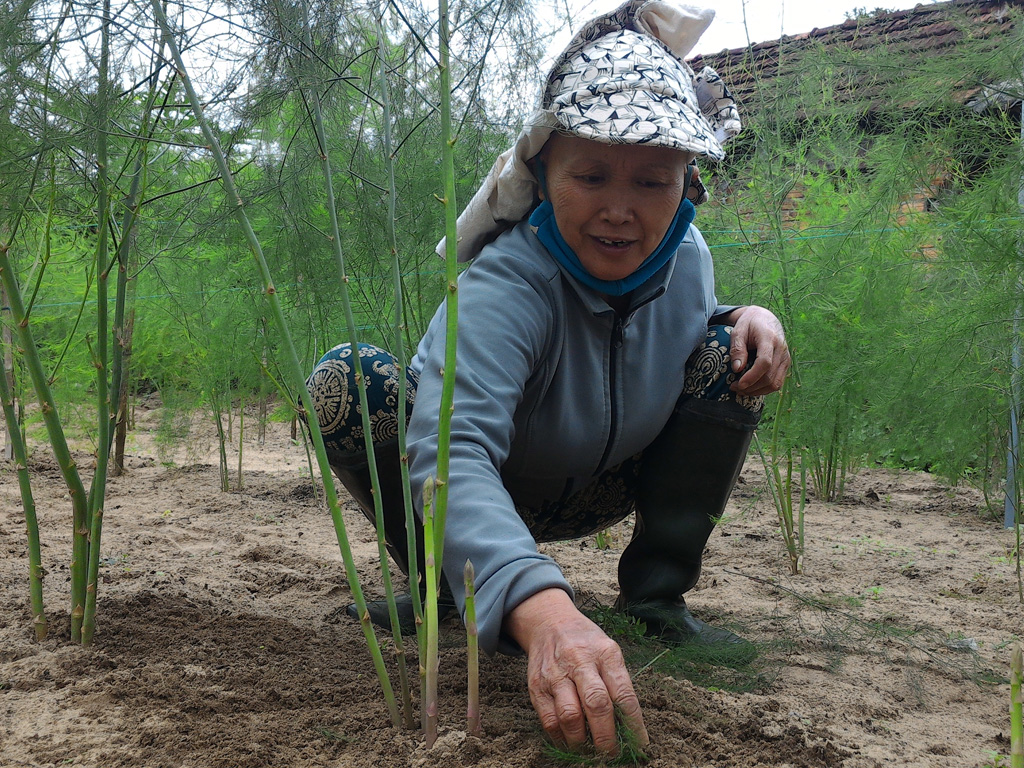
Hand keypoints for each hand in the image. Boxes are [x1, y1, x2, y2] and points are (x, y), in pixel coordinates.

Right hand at [504, 589, 647, 754]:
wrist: (549, 623)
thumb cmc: (586, 643)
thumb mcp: (608, 651)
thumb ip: (617, 683)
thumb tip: (627, 725)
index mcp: (605, 652)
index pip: (623, 693)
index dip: (633, 723)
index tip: (640, 744)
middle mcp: (579, 661)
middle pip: (596, 704)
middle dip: (607, 737)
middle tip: (612, 753)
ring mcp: (556, 674)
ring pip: (570, 716)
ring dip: (582, 741)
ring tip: (590, 750)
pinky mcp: (537, 686)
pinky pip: (549, 720)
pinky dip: (561, 737)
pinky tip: (569, 741)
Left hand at [725, 305, 789, 396]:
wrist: (765, 318)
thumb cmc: (749, 324)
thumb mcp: (738, 331)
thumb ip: (737, 349)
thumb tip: (737, 369)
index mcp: (769, 338)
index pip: (764, 362)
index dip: (752, 376)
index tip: (738, 384)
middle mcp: (781, 349)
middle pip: (769, 376)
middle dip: (751, 387)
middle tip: (734, 388)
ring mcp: (786, 358)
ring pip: (775, 383)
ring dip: (757, 391)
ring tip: (741, 390)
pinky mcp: (785, 364)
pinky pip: (777, 383)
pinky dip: (764, 389)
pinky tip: (751, 388)